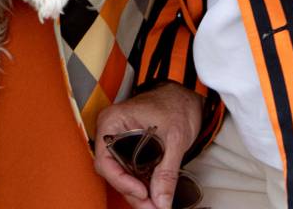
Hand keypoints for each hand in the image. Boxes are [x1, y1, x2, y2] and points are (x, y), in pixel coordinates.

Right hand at [92, 82, 202, 208]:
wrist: (187, 94)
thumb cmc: (177, 104)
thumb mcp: (174, 138)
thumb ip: (166, 172)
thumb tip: (161, 202)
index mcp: (113, 122)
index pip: (105, 161)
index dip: (121, 181)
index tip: (143, 193)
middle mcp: (111, 132)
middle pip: (113, 172)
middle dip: (133, 193)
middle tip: (154, 208)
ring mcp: (120, 141)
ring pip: (122, 175)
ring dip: (138, 193)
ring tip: (157, 205)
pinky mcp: (130, 149)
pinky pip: (130, 171)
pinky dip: (142, 185)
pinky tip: (155, 195)